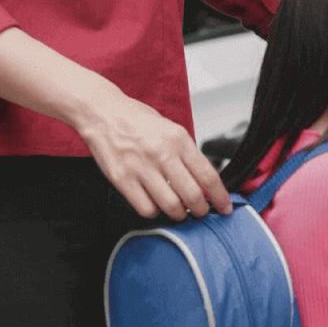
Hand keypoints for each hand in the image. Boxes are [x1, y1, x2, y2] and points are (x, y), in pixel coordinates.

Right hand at [74, 89, 232, 220]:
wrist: (102, 112)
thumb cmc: (137, 120)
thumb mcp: (172, 130)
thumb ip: (187, 154)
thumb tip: (204, 181)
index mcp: (179, 140)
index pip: (208, 175)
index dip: (220, 196)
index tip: (225, 207)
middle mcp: (162, 154)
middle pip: (192, 195)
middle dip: (201, 210)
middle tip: (201, 211)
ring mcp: (141, 167)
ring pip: (171, 206)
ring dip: (179, 214)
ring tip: (179, 210)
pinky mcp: (122, 179)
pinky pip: (146, 208)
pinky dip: (155, 212)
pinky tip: (155, 204)